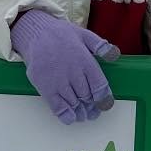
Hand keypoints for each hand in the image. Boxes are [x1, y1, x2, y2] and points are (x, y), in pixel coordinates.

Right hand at [10, 9, 119, 124]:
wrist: (35, 33)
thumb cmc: (60, 34)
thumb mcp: (83, 34)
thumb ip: (100, 45)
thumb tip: (115, 54)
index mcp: (85, 60)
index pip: (99, 85)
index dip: (104, 98)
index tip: (105, 105)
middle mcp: (73, 72)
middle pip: (86, 96)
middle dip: (91, 106)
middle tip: (93, 112)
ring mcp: (58, 80)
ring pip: (73, 102)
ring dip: (80, 112)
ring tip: (83, 115)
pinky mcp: (45, 86)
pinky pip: (57, 106)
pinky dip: (65, 114)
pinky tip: (70, 117)